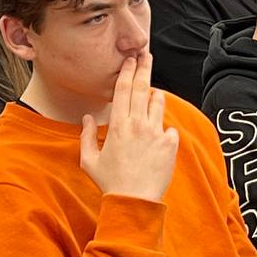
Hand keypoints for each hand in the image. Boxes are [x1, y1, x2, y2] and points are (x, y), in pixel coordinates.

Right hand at [80, 52, 179, 202]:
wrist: (135, 201)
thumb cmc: (110, 182)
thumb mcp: (89, 160)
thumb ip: (86, 136)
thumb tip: (87, 118)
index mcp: (117, 126)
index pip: (122, 90)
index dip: (127, 72)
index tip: (130, 59)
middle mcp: (138, 124)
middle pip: (142, 88)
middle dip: (144, 68)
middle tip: (146, 54)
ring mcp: (156, 133)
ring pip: (158, 103)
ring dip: (155, 95)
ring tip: (153, 93)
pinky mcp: (170, 144)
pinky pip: (169, 128)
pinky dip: (163, 128)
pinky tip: (158, 137)